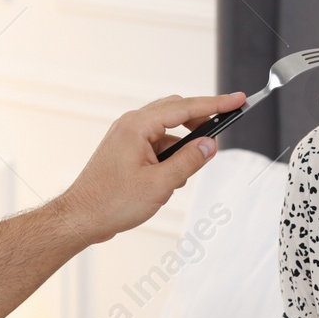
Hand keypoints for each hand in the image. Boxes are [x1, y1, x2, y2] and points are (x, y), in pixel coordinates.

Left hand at [56, 92, 245, 244]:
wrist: (81, 218)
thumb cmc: (110, 202)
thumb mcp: (160, 184)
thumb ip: (189, 161)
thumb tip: (210, 145)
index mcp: (138, 126)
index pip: (185, 107)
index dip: (216, 104)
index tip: (237, 99)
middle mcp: (131, 125)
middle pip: (176, 112)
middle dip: (200, 123)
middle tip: (221, 133)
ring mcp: (126, 136)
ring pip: (166, 131)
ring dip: (181, 148)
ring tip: (181, 175)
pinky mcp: (125, 150)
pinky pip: (155, 144)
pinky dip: (168, 157)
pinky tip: (167, 180)